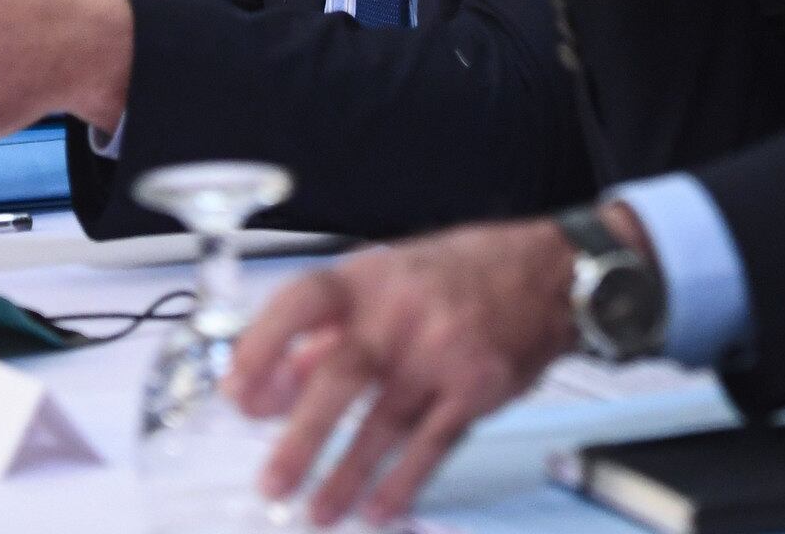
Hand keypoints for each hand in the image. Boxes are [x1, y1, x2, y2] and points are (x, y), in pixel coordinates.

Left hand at [230, 220, 578, 525]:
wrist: (547, 274)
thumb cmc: (457, 276)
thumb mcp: (384, 282)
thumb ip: (324, 334)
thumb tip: (269, 386)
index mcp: (368, 279)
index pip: (301, 303)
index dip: (263, 344)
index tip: (236, 391)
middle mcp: (401, 313)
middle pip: (342, 375)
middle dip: (302, 436)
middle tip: (272, 481)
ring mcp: (443, 352)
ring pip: (385, 422)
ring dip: (347, 474)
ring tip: (319, 511)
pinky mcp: (478, 388)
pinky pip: (433, 443)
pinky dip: (404, 481)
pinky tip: (380, 509)